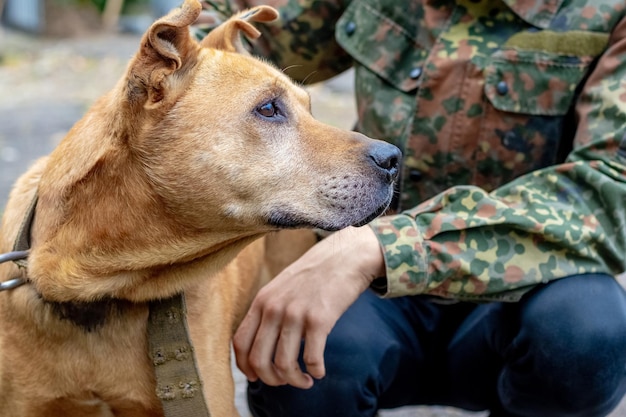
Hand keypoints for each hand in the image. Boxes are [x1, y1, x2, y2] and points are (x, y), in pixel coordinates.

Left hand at [233, 225, 385, 388]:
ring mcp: (296, 314)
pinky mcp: (320, 319)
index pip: (240, 343)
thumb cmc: (314, 276)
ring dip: (296, 381)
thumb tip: (262, 348)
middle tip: (286, 382)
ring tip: (306, 380)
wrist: (344, 257)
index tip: (257, 378)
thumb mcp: (281, 288)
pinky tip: (320, 371)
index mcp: (262, 301)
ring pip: (284, 365)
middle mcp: (274, 308)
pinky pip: (312, 359)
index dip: (246, 367)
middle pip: (259, 360)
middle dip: (272, 380)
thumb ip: (269, 312)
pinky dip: (316, 372)